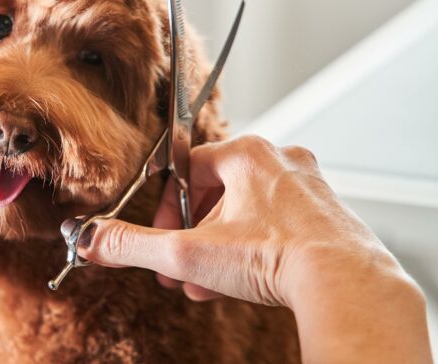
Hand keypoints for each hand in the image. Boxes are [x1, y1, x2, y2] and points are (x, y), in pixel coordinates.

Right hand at [76, 135, 411, 307]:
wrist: (345, 285)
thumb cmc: (274, 256)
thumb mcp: (187, 252)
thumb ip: (133, 244)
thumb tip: (92, 240)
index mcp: (246, 153)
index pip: (188, 168)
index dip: (168, 209)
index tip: (164, 239)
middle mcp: (281, 161)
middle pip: (216, 194)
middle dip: (194, 237)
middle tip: (183, 268)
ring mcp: (308, 188)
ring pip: (247, 214)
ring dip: (221, 249)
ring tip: (209, 284)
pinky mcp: (327, 216)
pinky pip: (277, 227)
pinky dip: (255, 251)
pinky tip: (244, 282)